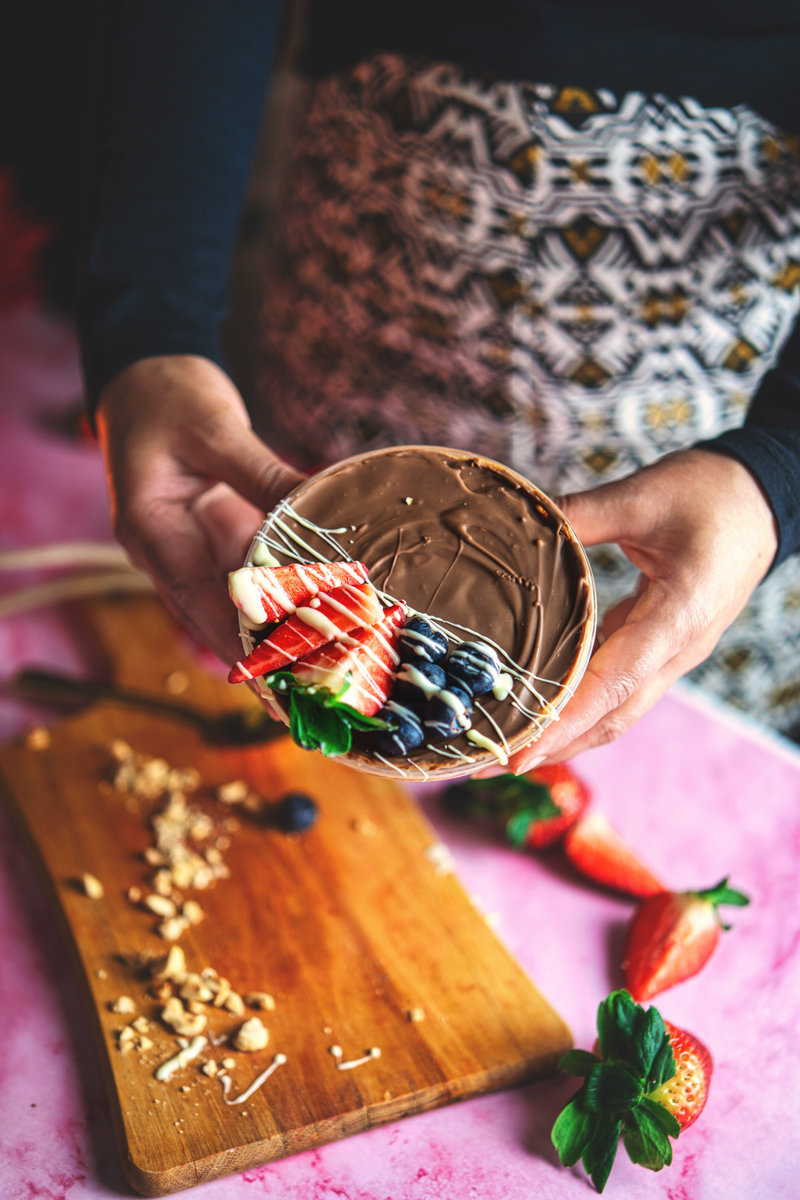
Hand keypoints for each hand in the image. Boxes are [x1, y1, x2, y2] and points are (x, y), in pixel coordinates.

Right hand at [95, 355, 305, 663]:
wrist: (144, 374)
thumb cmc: (167, 396)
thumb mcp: (216, 429)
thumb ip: (263, 472)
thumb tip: (316, 502)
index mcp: (150, 527)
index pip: (194, 597)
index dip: (232, 640)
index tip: (268, 676)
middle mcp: (167, 549)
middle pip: (213, 615)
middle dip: (258, 653)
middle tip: (306, 688)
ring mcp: (190, 548)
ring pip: (232, 604)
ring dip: (272, 633)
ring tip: (317, 667)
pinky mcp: (215, 539)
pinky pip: (248, 577)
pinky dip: (281, 596)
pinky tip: (319, 617)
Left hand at [503, 448, 777, 771]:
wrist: (765, 495)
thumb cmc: (711, 493)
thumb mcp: (642, 495)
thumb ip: (579, 514)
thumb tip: (518, 523)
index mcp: (678, 619)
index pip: (615, 686)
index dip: (565, 722)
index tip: (520, 752)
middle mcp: (677, 650)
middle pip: (612, 715)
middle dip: (553, 744)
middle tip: (488, 763)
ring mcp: (673, 652)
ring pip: (616, 708)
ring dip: (564, 733)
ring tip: (506, 746)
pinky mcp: (663, 644)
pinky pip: (618, 685)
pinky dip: (579, 702)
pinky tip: (540, 704)